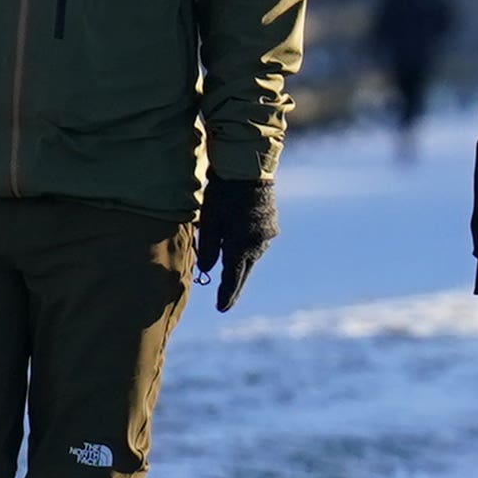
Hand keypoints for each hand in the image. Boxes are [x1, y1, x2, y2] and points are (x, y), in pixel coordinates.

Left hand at [194, 174, 272, 311]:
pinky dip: (245, 247)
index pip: (232, 278)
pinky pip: (256, 243)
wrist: (249, 168)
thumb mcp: (209, 220)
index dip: (226, 295)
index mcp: (241, 246)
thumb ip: (208, 247)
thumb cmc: (223, 192)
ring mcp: (267, 234)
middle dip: (234, 284)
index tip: (221, 309)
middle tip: (225, 300)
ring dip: (239, 262)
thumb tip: (206, 270)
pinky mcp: (270, 224)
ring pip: (250, 256)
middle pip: (244, 270)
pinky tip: (237, 245)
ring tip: (227, 270)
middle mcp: (258, 244)